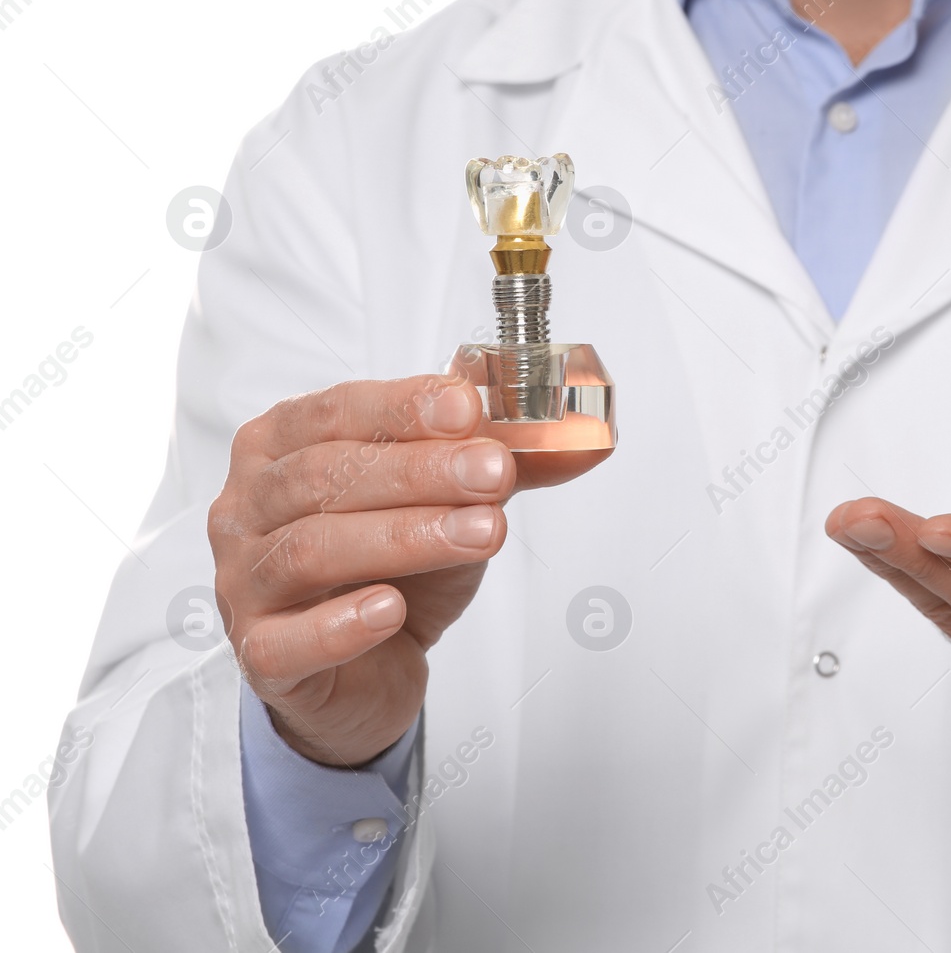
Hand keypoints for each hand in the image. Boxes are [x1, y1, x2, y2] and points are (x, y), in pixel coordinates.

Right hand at [208, 374, 585, 766]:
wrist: (367, 669)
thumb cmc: (393, 570)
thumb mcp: (450, 503)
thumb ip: (502, 465)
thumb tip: (580, 439)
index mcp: (282, 447)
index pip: (337, 411)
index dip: (403, 407)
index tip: (468, 408)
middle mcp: (248, 507)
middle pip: (326, 475)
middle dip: (420, 471)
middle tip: (494, 474)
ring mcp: (244, 582)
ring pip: (312, 549)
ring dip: (405, 537)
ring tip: (482, 533)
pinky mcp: (261, 654)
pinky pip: (289, 639)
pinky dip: (341, 624)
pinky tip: (390, 609)